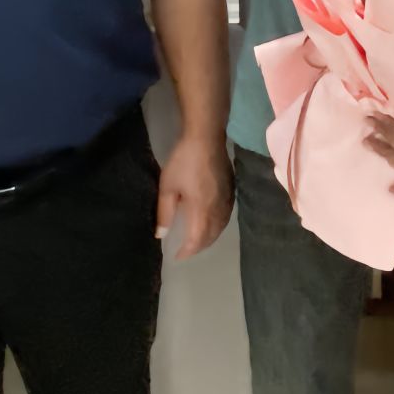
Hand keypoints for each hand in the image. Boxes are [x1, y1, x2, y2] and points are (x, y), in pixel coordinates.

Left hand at [156, 136, 232, 258]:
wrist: (206, 137)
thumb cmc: (183, 161)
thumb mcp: (167, 186)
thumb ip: (165, 212)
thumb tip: (161, 235)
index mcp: (202, 209)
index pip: (197, 239)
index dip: (188, 250)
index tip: (177, 256)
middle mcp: (218, 208)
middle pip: (212, 235)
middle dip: (199, 246)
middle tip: (187, 250)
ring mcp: (227, 198)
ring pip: (221, 226)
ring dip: (210, 237)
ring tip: (198, 240)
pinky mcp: (231, 189)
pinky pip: (226, 215)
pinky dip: (218, 225)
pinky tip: (212, 222)